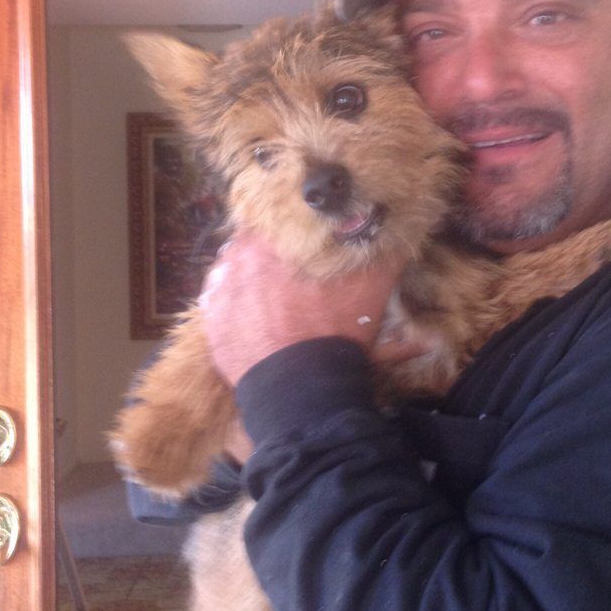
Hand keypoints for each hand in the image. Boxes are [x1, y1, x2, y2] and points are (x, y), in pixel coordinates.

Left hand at [198, 232, 406, 385]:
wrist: (302, 390)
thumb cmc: (335, 330)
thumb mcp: (371, 287)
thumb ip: (383, 252)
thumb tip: (398, 234)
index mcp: (269, 240)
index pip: (277, 220)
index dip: (293, 231)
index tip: (306, 244)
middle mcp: (234, 260)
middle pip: (253, 245)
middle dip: (271, 254)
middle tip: (293, 272)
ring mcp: (218, 293)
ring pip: (235, 272)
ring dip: (252, 278)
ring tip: (276, 298)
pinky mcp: (212, 324)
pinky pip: (223, 304)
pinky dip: (238, 307)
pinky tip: (258, 317)